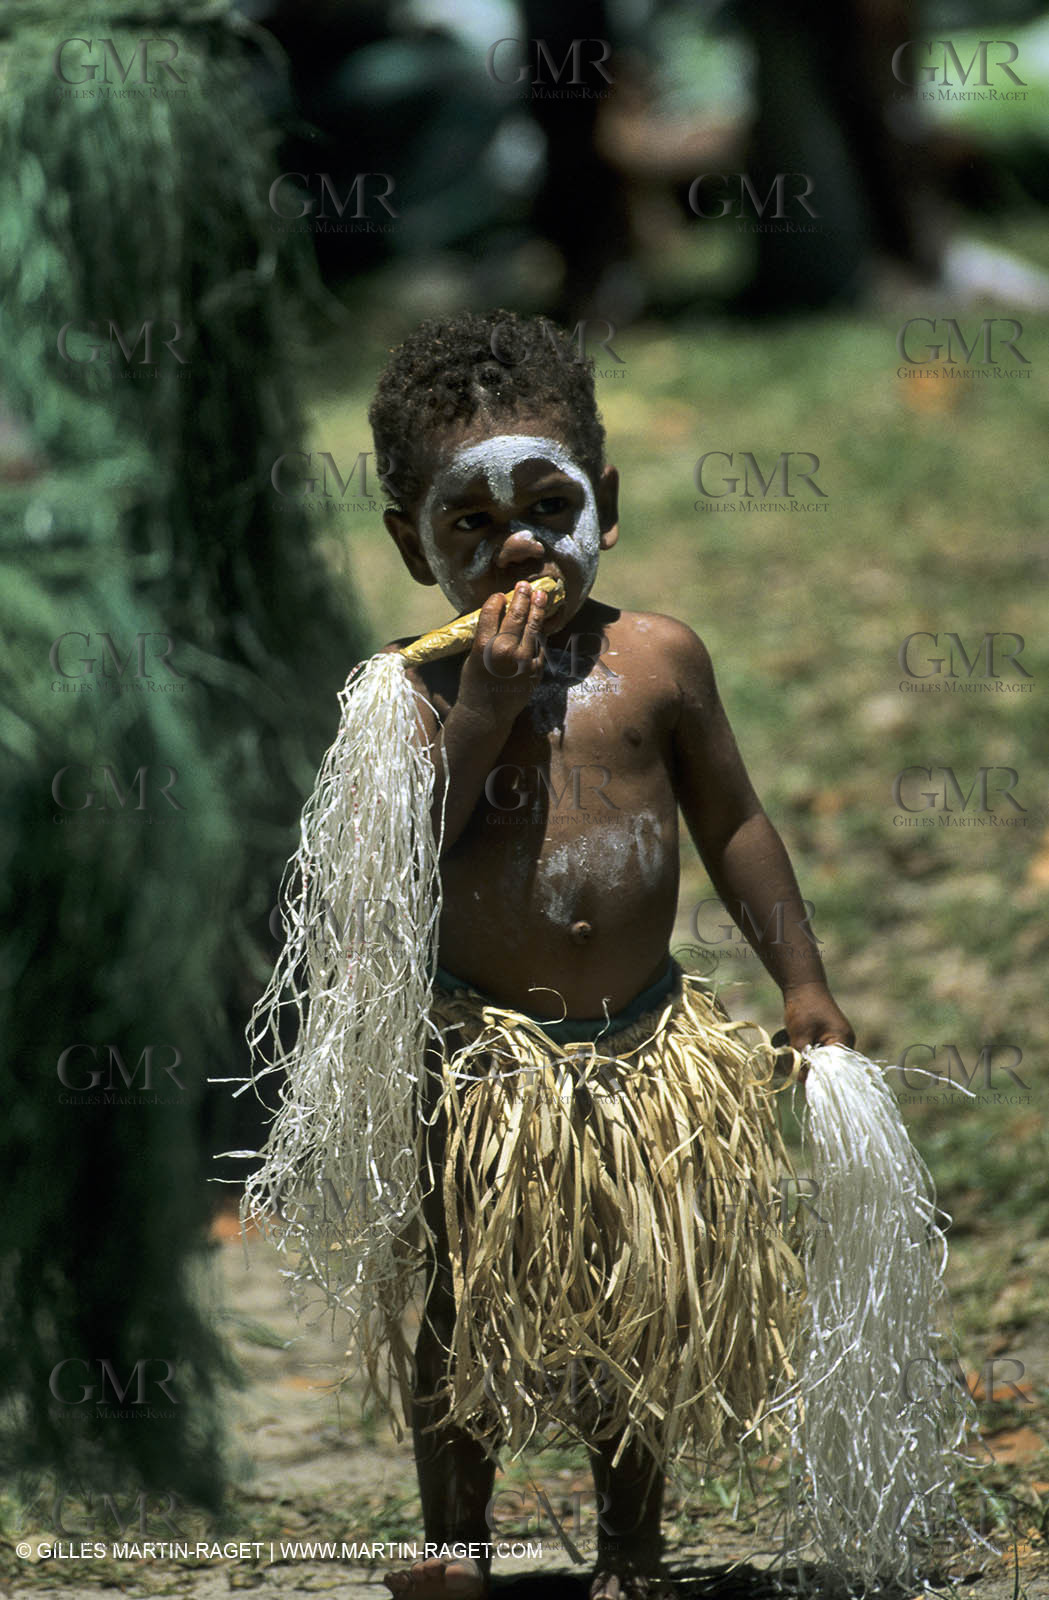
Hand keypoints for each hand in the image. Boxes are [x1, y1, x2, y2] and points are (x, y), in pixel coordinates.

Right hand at [458, 581, 548, 723]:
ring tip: (540, 595)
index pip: (492, 612)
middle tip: (525, 585)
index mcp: (484, 646)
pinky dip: (539, 632)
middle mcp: (506, 651)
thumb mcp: (472, 656)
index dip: (496, 600)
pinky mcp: (536, 669)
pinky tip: (539, 623)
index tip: (500, 595)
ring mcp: (524, 660)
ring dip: (538, 608)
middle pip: (516, 615)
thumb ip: (486, 636)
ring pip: (534, 627)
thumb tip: (500, 613)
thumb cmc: (474, 684)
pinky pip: (539, 645)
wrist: (487, 714)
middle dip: (522, 597)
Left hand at [781, 982, 854, 1080]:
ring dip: (812, 1064)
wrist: (803, 987)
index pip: (836, 1070)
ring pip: (826, 1062)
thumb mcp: (799, 1034)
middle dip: (815, 1072)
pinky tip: (800, 1055)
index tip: (806, 1087)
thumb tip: (801, 1081)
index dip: (821, 1079)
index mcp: (843, 1041)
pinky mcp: (831, 1039)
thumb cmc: (803, 1008)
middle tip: (797, 1075)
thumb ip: (801, 1058)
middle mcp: (845, 1043)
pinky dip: (812, 1057)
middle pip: (832, 1068)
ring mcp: (839, 1041)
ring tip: (796, 1063)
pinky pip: (823, 1055)